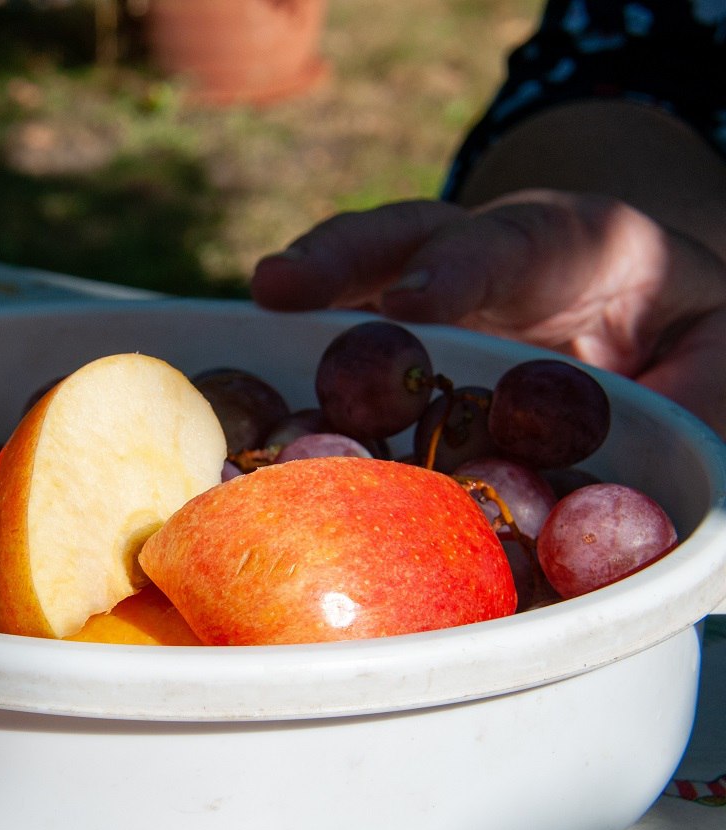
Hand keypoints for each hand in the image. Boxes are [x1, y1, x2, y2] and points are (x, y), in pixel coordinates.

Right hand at [251, 190, 725, 437]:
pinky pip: (352, 321)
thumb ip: (694, 399)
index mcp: (573, 249)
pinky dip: (307, 340)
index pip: (506, 249)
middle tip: (282, 285)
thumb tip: (642, 484)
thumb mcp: (715, 353)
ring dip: (310, 281)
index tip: (408, 305)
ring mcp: (440, 282)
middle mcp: (491, 255)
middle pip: (411, 235)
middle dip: (346, 256)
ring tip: (261, 299)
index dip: (455, 271)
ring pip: (367, 263)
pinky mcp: (408, 321)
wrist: (648, 300)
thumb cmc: (680, 327)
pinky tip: (260, 354)